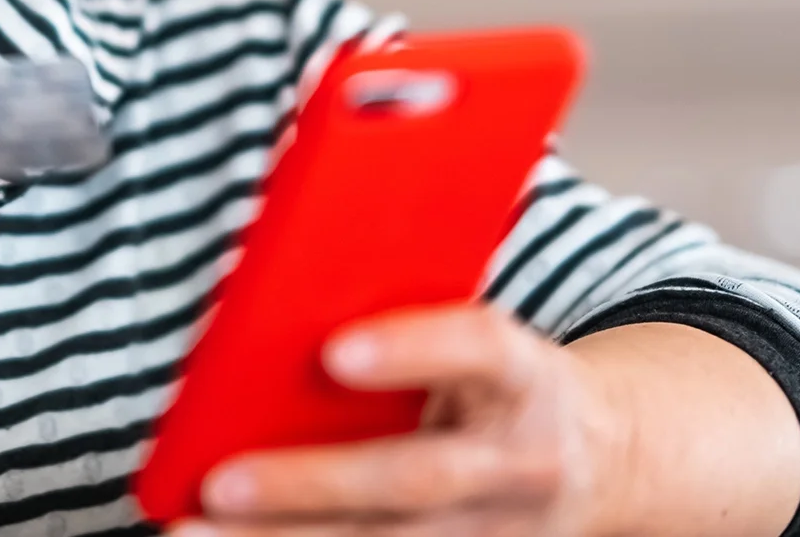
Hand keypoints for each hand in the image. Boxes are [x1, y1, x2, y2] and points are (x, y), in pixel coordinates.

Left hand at [180, 303, 613, 536]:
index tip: (334, 352)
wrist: (608, 457)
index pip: (478, 348)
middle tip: (221, 481)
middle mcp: (517, 463)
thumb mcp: (484, 339)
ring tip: (191, 531)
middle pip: (415, 477)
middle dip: (313, 483)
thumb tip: (289, 286)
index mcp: (525, 376)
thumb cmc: (506, 379)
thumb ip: (414, 314)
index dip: (412, 348)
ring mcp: (494, 531)